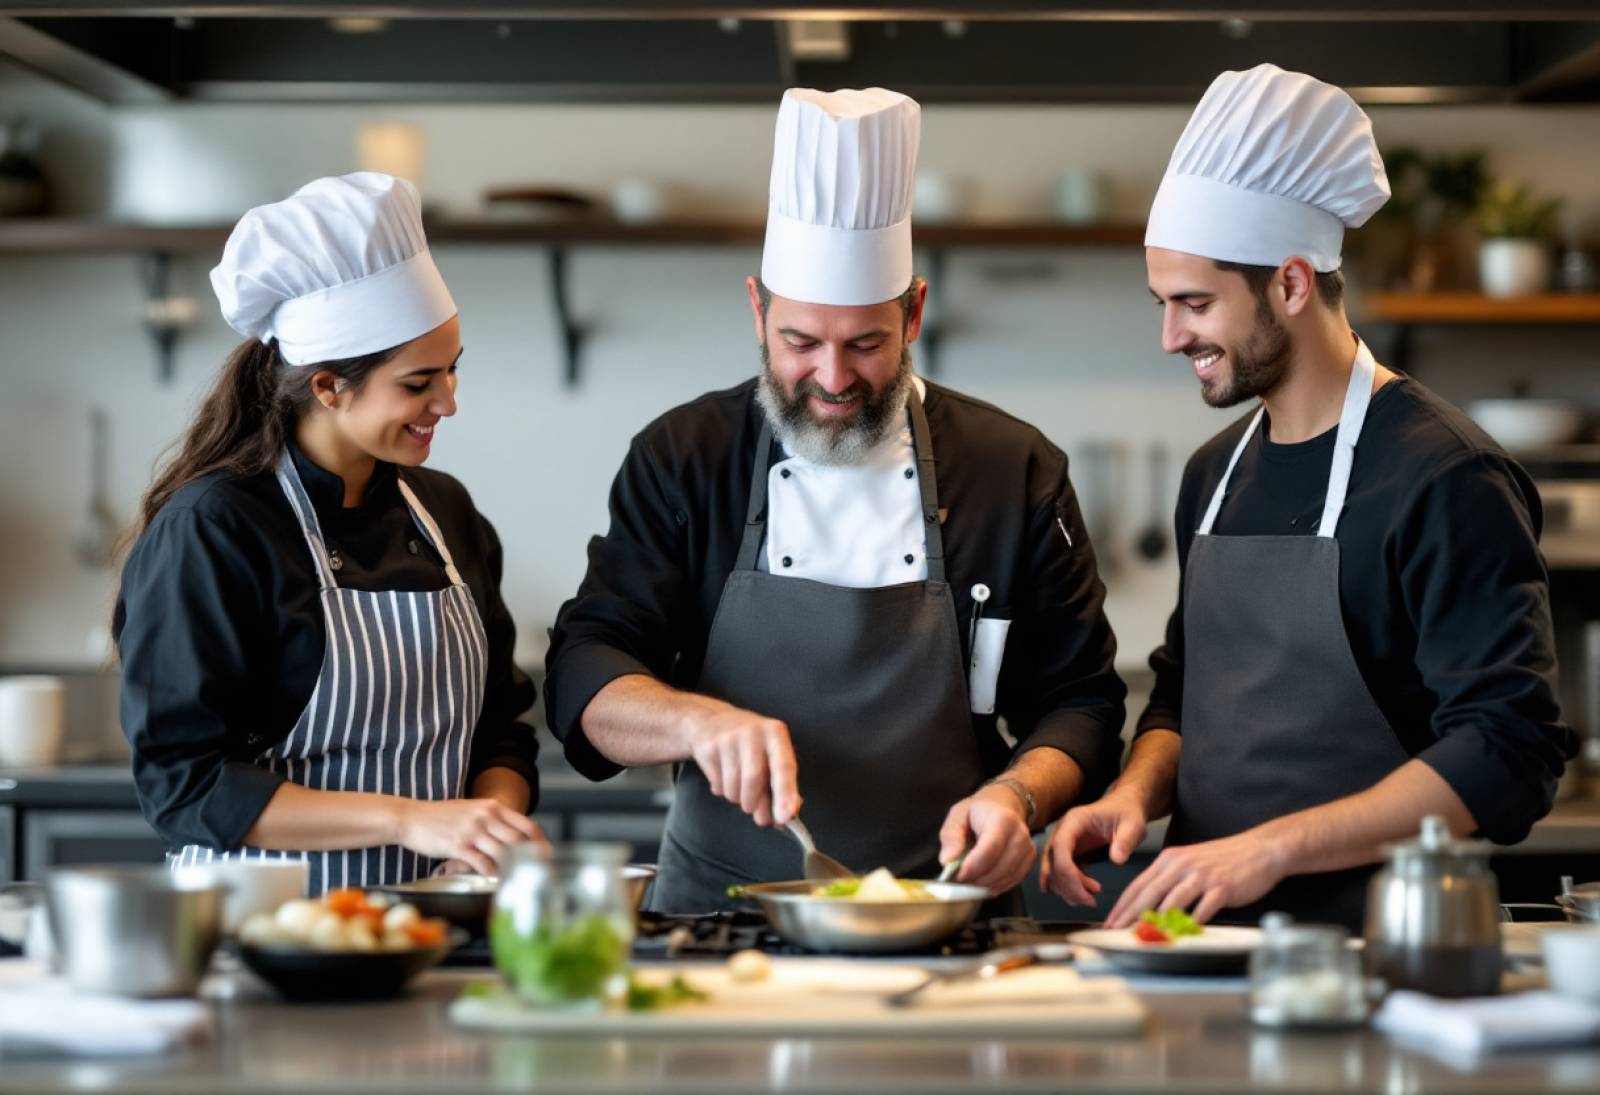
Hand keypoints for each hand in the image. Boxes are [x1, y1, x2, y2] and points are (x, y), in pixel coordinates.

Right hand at [396, 798, 546, 876]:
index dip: (539, 841)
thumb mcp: (471, 809)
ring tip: (517, 879)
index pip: (526, 823)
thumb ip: (492, 819)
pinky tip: (493, 878)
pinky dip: (491, 872)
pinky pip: (482, 863)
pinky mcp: (459, 846)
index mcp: (491, 807)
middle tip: (536, 872)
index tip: (546, 854)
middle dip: (530, 858)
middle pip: (518, 840)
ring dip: (511, 868)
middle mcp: (485, 817)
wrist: (411, 817)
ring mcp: (472, 831)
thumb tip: (512, 835)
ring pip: (503, 852)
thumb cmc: (440, 816)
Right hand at [688, 704, 799, 826]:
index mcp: (775, 732)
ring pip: (734, 788)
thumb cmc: (751, 744)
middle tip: (753, 808)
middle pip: (754, 779)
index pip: (784, 766)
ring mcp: (728, 739)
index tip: (786, 817)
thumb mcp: (771, 754)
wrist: (711, 721)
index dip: (786, 794)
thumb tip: (785, 816)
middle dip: (754, 803)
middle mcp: (752, 732)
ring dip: (737, 798)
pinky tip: (724, 777)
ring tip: (738, 785)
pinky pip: (718, 786)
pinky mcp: (708, 748)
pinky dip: (723, 791)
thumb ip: (782, 785)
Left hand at [937, 784, 1035, 891]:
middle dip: (976, 879)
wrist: (1003, 806)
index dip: (973, 867)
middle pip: (999, 868)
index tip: (957, 876)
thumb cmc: (977, 812)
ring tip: (969, 879)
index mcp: (1002, 819)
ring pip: (1005, 878)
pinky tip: (982, 880)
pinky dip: (995, 886)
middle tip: (959, 880)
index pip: (990, 849)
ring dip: (984, 885)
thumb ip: (951, 837)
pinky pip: (1012, 881)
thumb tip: (947, 861)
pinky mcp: (1029, 861)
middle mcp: (1019, 835)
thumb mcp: (957, 816)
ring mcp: (1027, 849)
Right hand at [1039, 790, 1148, 906]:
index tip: (1087, 890)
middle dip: (1069, 886)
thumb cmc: (1127, 813)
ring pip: (1052, 872)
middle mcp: (1062, 831)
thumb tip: (1117, 860)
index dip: (1068, 872)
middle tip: (1091, 901)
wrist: (1124, 807)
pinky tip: (1085, 893)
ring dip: (1068, 890)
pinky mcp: (1067, 853)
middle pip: (1052, 863)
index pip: (1059, 847)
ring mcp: (1062, 842)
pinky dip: (1068, 887)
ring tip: (1091, 898)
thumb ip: (1125, 842)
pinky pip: (1059, 873)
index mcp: (1074, 821)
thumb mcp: (1132, 826)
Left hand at [1104, 828, 1286, 927]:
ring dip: (1158, 922)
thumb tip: (1149, 906)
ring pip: (1172, 901)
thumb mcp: (1190, 863)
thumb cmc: (1224, 859)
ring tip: (1146, 937)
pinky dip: (1192, 922)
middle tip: (1117, 930)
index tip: (1111, 920)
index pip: (1138, 883)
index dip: (1123, 903)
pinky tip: (1184, 934)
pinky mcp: (1221, 887)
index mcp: (1170, 859)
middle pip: (1149, 892)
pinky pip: (1203, 908)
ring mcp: (1201, 875)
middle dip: (1130, 914)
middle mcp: (1182, 865)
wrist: (1259, 849)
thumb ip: (1170, 880)